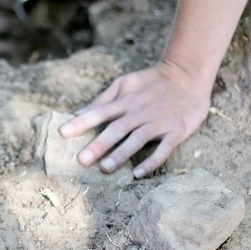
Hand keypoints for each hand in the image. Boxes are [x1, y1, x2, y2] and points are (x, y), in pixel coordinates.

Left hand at [58, 61, 210, 176]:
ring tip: (105, 169)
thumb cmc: (152, 82)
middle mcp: (139, 112)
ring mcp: (158, 122)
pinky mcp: (175, 131)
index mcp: (125, 101)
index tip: (63, 133)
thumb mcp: (125, 83)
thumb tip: (77, 113)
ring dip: (121, 154)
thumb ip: (102, 100)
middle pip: (116, 129)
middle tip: (81, 160)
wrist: (188, 75)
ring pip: (137, 140)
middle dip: (98, 144)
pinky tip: (139, 174)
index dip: (81, 122)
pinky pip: (163, 149)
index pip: (99, 112)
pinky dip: (152, 161)